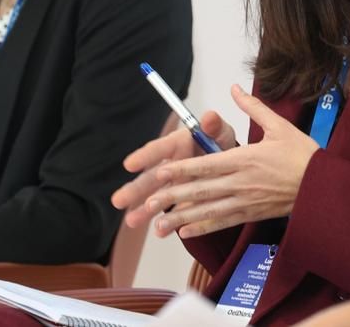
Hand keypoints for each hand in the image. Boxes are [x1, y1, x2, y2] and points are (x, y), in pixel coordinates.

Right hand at [111, 106, 237, 228]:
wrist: (230, 162)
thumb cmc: (219, 141)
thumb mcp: (220, 132)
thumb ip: (214, 127)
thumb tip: (210, 118)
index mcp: (178, 144)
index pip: (159, 149)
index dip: (145, 156)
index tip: (130, 164)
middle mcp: (172, 165)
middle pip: (151, 177)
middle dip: (135, 189)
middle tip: (119, 200)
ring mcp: (174, 184)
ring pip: (156, 197)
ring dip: (144, 209)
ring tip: (131, 221)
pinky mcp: (181, 199)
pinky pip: (173, 212)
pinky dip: (168, 222)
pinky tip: (160, 231)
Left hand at [145, 84, 319, 237]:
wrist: (323, 187)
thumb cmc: (303, 155)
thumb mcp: (280, 126)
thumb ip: (253, 107)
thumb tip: (235, 88)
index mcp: (245, 159)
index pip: (206, 164)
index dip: (181, 168)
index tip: (160, 171)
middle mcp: (241, 182)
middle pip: (200, 190)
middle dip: (172, 196)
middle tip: (147, 202)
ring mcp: (245, 201)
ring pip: (207, 211)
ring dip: (181, 217)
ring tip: (159, 224)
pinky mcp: (251, 213)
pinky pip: (222, 222)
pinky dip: (203, 228)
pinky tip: (185, 231)